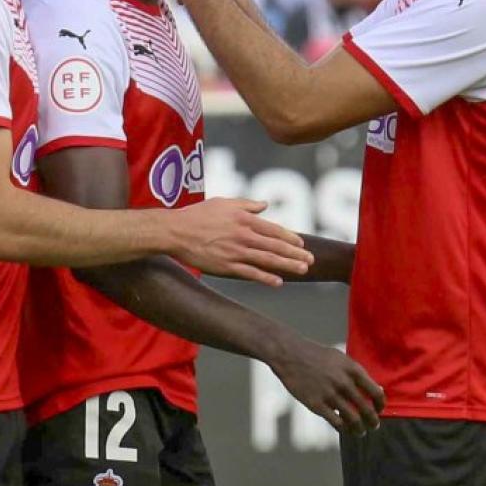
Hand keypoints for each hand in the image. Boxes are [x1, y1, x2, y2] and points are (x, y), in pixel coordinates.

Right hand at [160, 197, 311, 286]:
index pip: (274, 229)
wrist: (175, 232)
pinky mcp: (226, 266)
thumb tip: (265, 204)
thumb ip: (247, 204)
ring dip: (287, 265)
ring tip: (303, 270)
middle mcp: (243, 235)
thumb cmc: (197, 215)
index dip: (290, 237)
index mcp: (244, 219)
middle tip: (310, 260)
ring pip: (267, 260)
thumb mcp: (224, 202)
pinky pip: (250, 273)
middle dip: (296, 253)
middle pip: (275, 246)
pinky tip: (278, 282)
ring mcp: (235, 252)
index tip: (301, 244)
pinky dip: (265, 278)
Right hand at [271, 339, 385, 434]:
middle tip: (373, 426)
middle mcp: (344, 383)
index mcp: (353, 370)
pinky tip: (344, 429)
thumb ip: (357, 374)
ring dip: (360, 429)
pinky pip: (336, 423)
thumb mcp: (341, 359)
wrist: (290, 356)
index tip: (379, 409)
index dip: (380, 405)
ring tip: (360, 432)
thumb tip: (377, 389)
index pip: (376, 393)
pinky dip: (344, 429)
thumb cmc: (317, 356)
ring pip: (353, 420)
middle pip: (366, 409)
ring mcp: (330, 394)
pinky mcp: (316, 404)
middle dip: (373, 421)